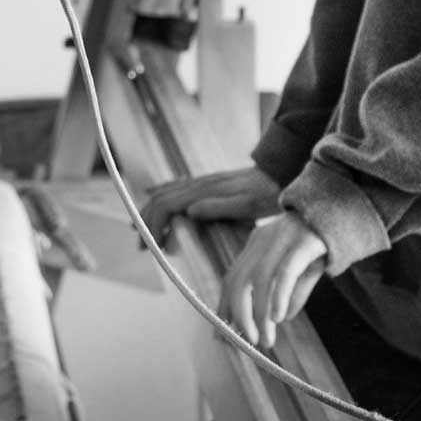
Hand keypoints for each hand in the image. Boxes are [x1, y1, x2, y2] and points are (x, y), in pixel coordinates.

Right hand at [141, 163, 280, 242]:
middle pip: (160, 198)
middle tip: (141, 246)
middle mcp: (199, 184)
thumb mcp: (247, 205)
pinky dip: (160, 197)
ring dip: (150, 211)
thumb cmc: (266, 194)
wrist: (279, 174)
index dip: (154, 224)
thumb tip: (189, 211)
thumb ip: (219, 207)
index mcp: (204, 191)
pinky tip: (157, 204)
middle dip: (145, 220)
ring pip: (165, 192)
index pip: (166, 204)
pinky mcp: (207, 184)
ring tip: (141, 230)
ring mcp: (202, 182)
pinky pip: (175, 189)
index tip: (152, 246)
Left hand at [219, 213, 327, 350]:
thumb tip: (281, 318)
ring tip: (266, 339)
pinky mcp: (304, 241)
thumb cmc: (324, 241)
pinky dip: (278, 296)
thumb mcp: (304, 270)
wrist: (348, 209)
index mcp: (258, 244)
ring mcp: (282, 238)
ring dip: (259, 314)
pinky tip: (279, 317)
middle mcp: (264, 239)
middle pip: (238, 280)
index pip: (232, 279)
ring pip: (259, 279)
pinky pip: (285, 271)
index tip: (222, 335)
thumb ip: (291, 292)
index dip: (224, 308)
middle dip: (239, 315)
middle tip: (248, 342)